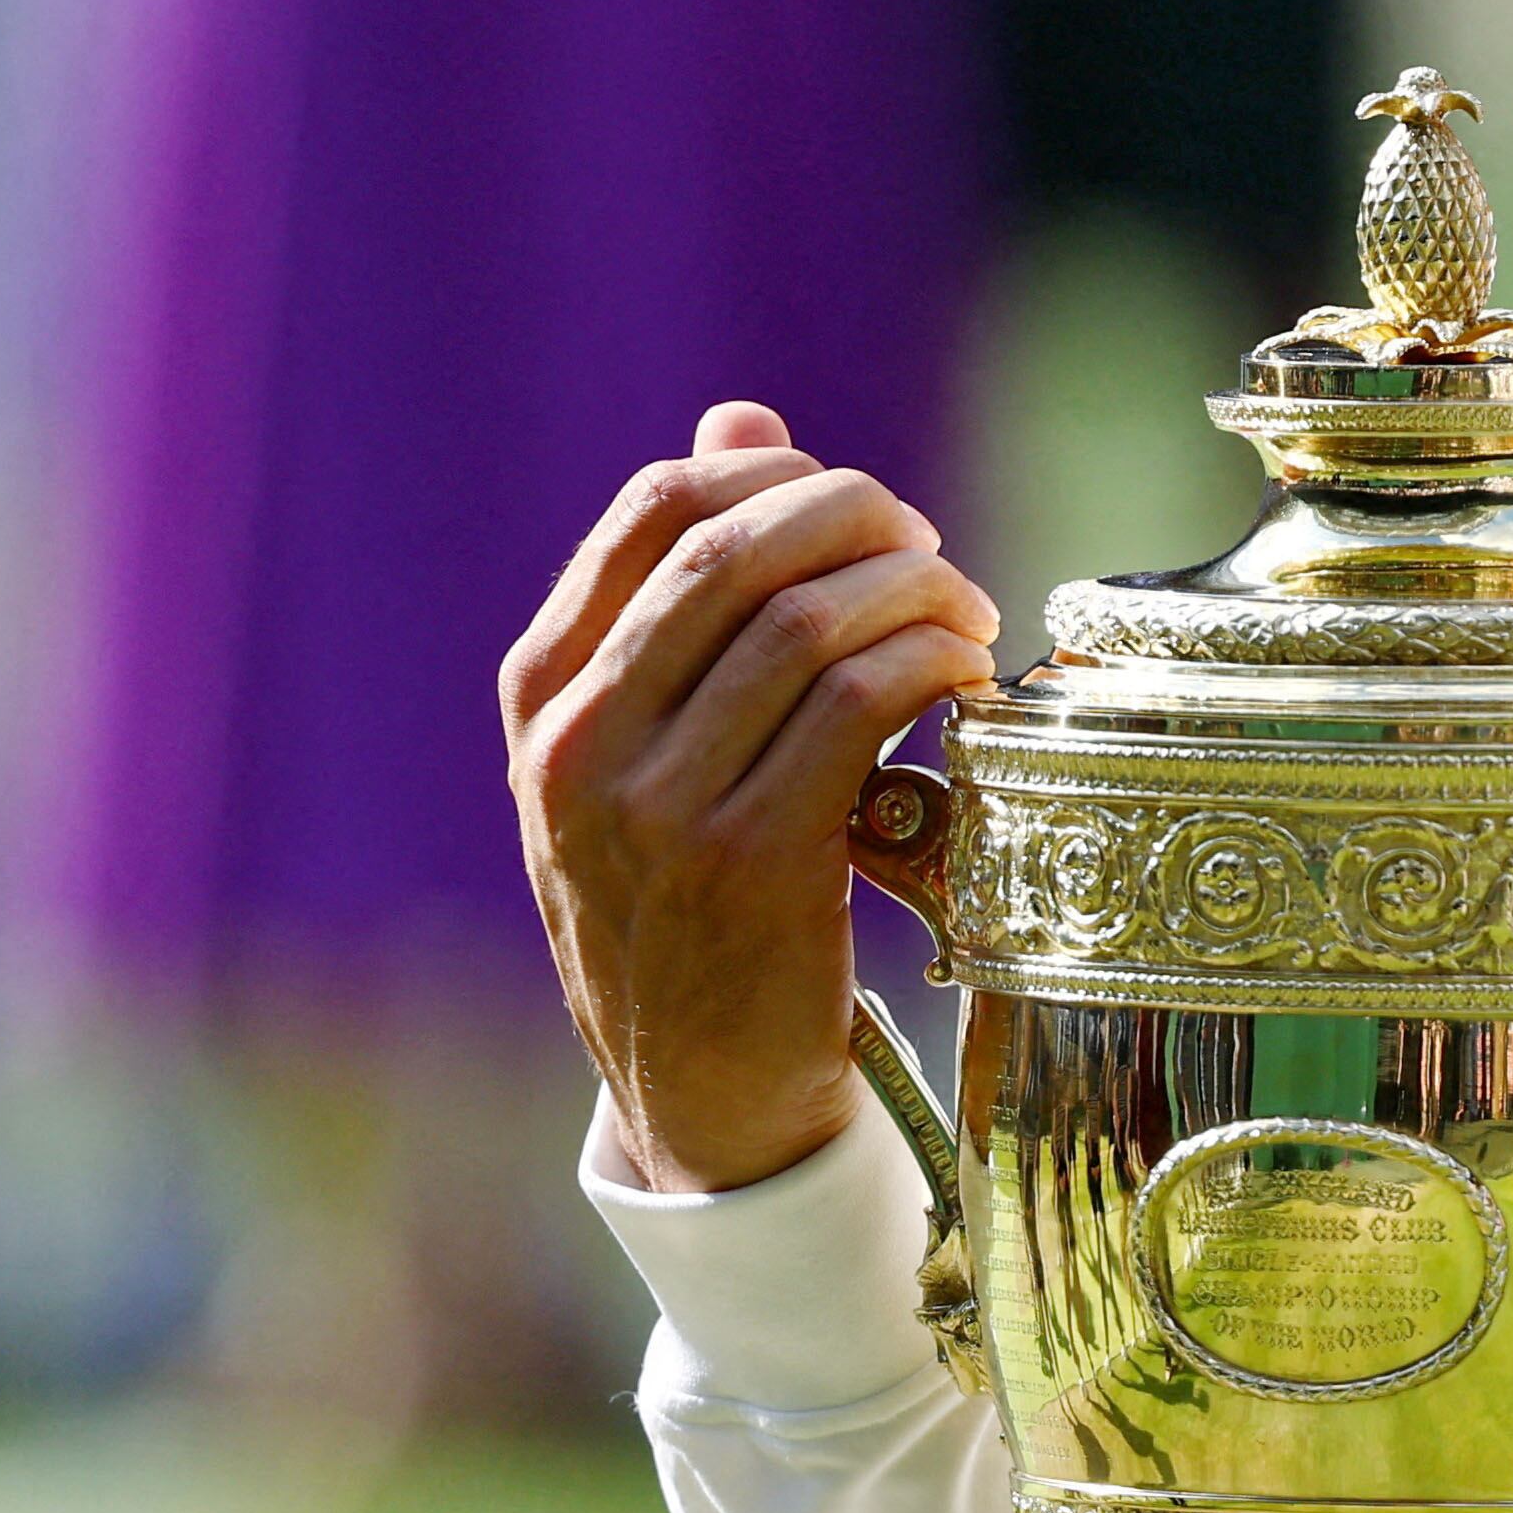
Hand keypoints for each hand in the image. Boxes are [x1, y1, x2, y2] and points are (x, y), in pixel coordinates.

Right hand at [505, 402, 999, 1195]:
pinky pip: (861, 703)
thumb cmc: (688, 899)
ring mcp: (656, 805)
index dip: (783, 473)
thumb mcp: (653, 746)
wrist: (697, 1095)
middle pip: (743, 546)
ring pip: (810, 619)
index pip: (658, 507)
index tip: (855, 505)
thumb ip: (689, 589)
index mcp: (545, 695)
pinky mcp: (750, 862)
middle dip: (866, 519)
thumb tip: (742, 417)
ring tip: (965, 616)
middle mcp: (579, 741)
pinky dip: (932, 662)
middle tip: (932, 549)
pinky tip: (967, 676)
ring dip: (918, 590)